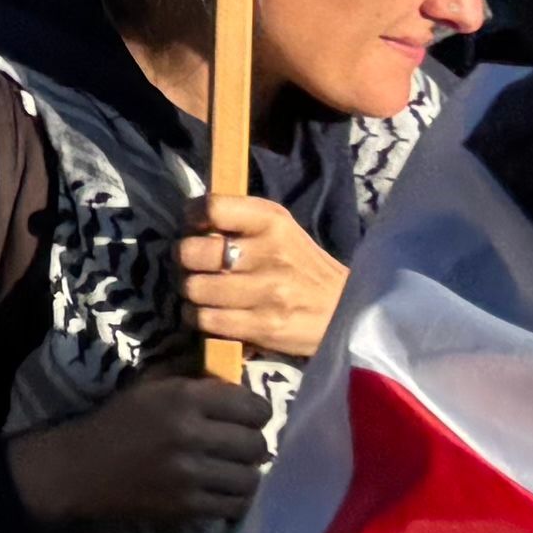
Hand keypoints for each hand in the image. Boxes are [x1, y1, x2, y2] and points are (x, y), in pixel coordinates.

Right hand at [9, 376, 273, 527]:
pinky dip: (236, 499)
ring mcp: (189, 474)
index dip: (257, 412)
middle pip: (257, 443)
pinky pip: (236, 505)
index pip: (252, 406)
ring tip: (234, 471)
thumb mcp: (148, 387)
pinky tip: (224, 491)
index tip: (249, 418)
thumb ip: (191, 378)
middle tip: (240, 446)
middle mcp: (190, 433)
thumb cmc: (116, 423)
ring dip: (246, 474)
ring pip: (251, 477)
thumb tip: (235, 377)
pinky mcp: (186, 506)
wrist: (78, 468)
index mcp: (182, 398)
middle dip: (253, 444)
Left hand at [180, 190, 350, 366]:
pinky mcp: (264, 325)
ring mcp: (267, 290)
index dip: (192, 218)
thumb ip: (239, 223)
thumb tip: (189, 224)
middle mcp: (270, 252)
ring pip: (194, 288)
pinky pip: (206, 319)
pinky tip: (209, 315)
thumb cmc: (303, 269)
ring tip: (203, 293)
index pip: (213, 207)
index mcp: (273, 221)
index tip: (194, 229)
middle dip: (185, 261)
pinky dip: (198, 318)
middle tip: (195, 267)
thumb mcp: (281, 232)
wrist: (346, 312)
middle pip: (192, 251)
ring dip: (190, 293)